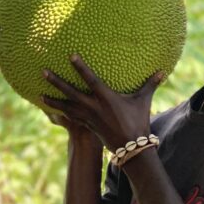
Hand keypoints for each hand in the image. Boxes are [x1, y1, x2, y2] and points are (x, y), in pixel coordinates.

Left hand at [42, 55, 163, 150]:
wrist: (131, 147)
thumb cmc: (138, 121)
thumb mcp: (143, 101)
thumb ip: (150, 84)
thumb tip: (163, 70)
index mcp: (106, 98)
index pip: (91, 80)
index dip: (80, 68)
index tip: (70, 56)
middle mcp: (94, 107)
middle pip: (71, 93)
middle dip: (56, 82)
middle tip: (43, 72)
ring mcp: (88, 117)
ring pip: (67, 107)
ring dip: (53, 101)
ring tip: (40, 95)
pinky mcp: (87, 125)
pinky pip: (70, 118)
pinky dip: (61, 113)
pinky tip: (53, 110)